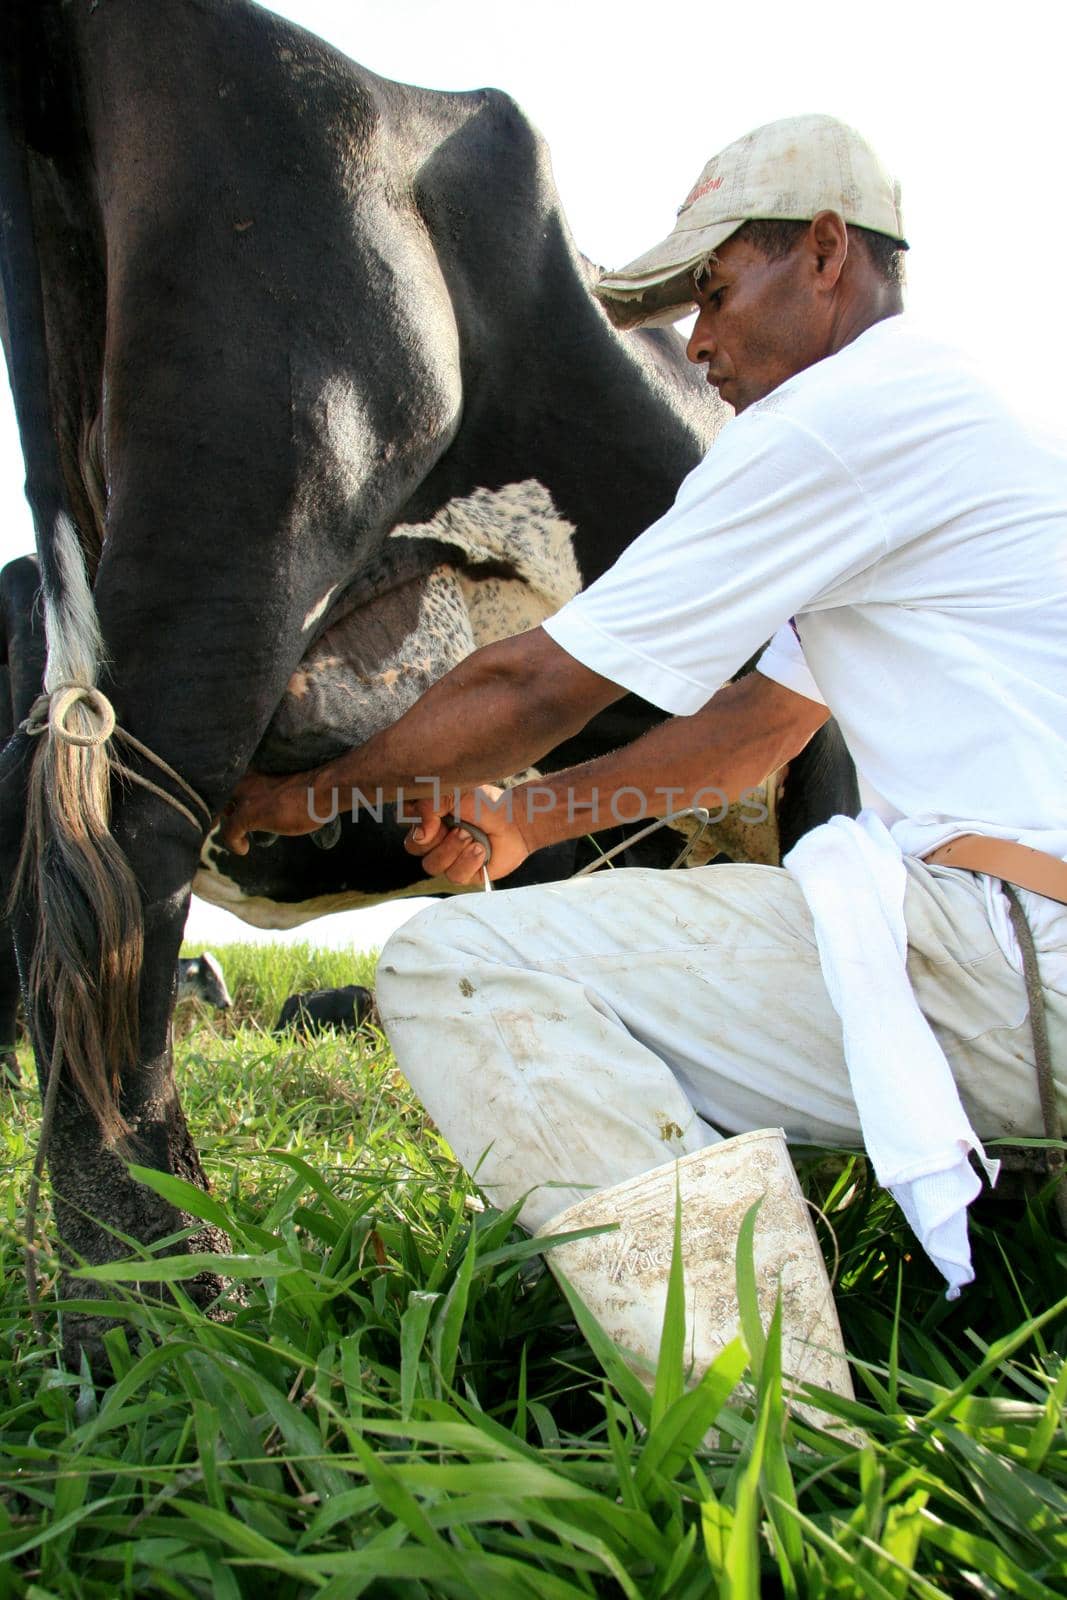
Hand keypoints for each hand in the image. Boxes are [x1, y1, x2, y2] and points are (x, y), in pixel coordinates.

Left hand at [218, 770, 325, 855]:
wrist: (323, 789)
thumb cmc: (316, 790)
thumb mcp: (292, 789)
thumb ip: (278, 796)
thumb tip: (279, 808)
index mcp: (256, 772)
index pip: (232, 784)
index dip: (230, 799)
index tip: (231, 810)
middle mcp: (245, 781)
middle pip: (219, 796)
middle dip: (221, 811)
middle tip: (225, 824)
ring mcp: (245, 797)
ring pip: (220, 813)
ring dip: (226, 826)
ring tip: (237, 838)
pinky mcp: (247, 814)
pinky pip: (229, 832)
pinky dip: (234, 844)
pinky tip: (243, 849)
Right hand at [405, 786, 532, 883]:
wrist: (517, 821)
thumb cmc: (487, 803)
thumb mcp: (456, 793)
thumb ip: (429, 804)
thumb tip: (419, 835)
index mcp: (428, 817)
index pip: (405, 822)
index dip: (417, 821)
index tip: (438, 812)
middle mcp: (434, 839)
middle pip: (413, 848)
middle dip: (437, 838)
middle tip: (461, 827)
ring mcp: (448, 858)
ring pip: (432, 865)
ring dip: (454, 850)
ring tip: (473, 838)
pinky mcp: (463, 874)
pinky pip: (454, 876)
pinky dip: (469, 862)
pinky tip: (482, 851)